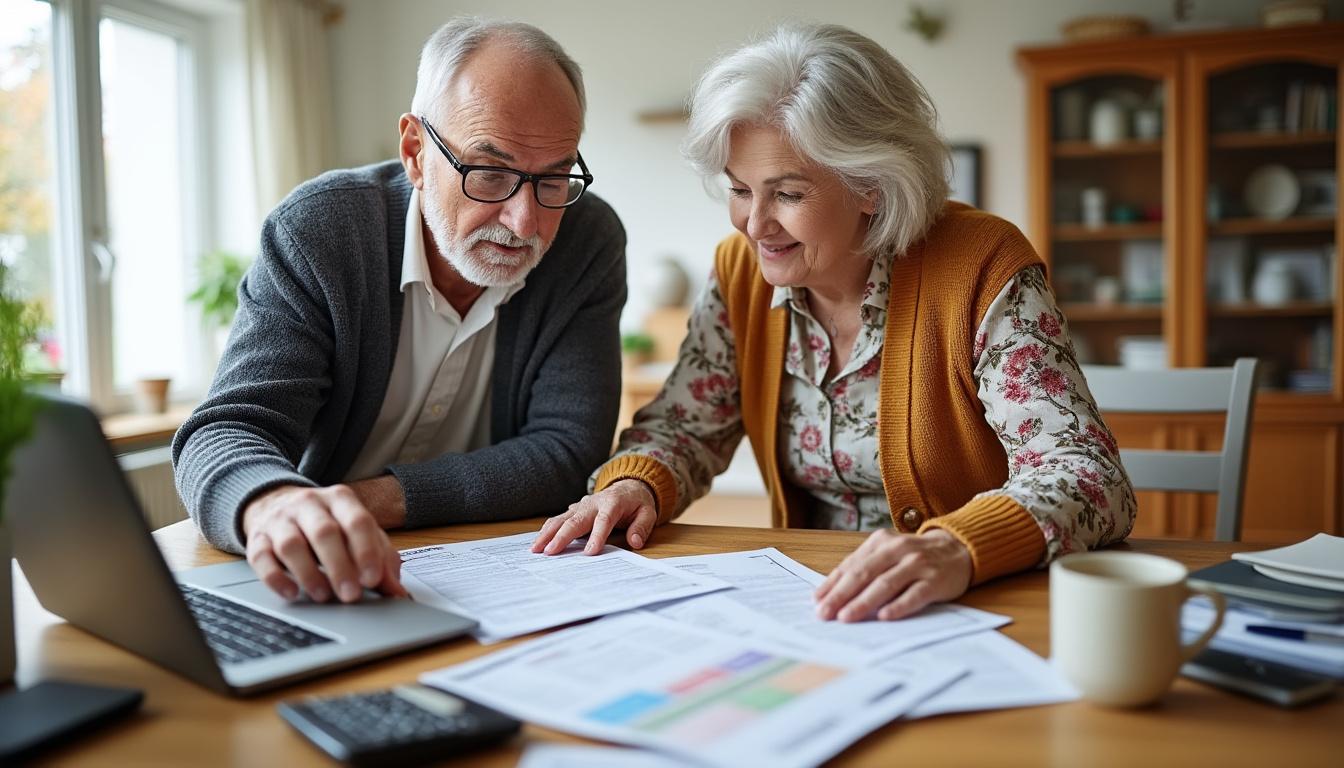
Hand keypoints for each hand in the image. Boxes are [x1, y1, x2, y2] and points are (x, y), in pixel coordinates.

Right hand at [242, 482, 407, 602]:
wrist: (274, 502)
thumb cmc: (326, 522)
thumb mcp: (356, 532)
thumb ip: (380, 558)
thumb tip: (398, 592)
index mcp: (340, 500)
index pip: (357, 521)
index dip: (366, 551)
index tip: (373, 579)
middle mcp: (309, 505)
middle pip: (325, 533)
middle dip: (340, 566)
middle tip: (351, 594)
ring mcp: (280, 520)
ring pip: (292, 544)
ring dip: (309, 573)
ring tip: (323, 596)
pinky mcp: (257, 539)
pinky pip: (261, 557)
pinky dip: (276, 578)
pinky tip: (291, 592)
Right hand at [530, 479, 657, 555]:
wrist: (628, 486)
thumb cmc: (637, 503)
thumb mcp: (648, 513)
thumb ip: (642, 527)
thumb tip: (635, 542)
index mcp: (613, 503)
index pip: (604, 521)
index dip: (596, 536)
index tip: (589, 553)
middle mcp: (593, 503)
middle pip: (575, 520)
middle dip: (561, 536)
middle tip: (549, 552)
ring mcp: (581, 506)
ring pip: (561, 519)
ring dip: (547, 533)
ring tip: (536, 549)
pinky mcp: (574, 510)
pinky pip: (558, 520)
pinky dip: (547, 531)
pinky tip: (538, 543)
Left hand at [814, 528, 971, 621]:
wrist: (959, 549)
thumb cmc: (915, 557)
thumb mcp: (887, 554)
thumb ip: (863, 568)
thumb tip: (829, 593)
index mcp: (881, 542)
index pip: (851, 565)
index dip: (832, 584)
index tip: (816, 602)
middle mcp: (898, 550)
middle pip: (864, 574)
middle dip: (841, 595)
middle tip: (824, 614)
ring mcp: (917, 564)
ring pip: (886, 584)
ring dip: (863, 602)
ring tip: (846, 617)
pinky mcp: (935, 581)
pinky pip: (914, 595)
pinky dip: (898, 606)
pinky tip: (884, 617)